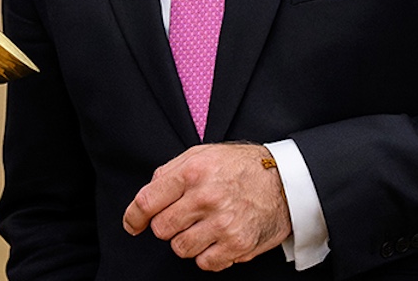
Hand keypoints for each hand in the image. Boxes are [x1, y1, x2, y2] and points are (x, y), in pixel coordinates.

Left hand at [123, 143, 290, 271]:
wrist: (285, 181)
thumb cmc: (240, 166)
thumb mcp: (202, 154)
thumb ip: (171, 172)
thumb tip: (147, 195)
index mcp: (192, 172)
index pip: (147, 202)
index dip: (134, 217)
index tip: (132, 225)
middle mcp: (206, 198)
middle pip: (162, 229)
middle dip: (167, 225)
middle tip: (183, 217)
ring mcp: (223, 223)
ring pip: (180, 248)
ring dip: (186, 241)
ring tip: (203, 227)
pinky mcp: (238, 245)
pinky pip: (205, 263)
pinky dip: (207, 255)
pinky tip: (217, 238)